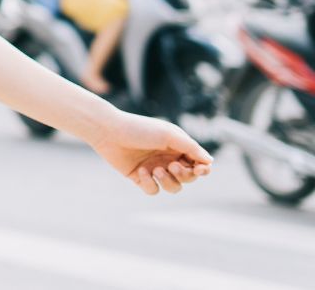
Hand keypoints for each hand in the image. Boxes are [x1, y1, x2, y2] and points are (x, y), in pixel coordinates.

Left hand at [85, 111, 212, 194]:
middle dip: (185, 175)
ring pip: (174, 187)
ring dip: (169, 182)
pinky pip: (153, 190)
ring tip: (156, 170)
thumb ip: (191, 148)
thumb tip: (210, 161)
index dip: (203, 170)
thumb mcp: (169, 135)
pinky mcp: (140, 177)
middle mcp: (168, 159)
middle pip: (188, 178)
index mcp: (177, 147)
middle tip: (173, 165)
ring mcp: (154, 169)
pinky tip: (141, 171)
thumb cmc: (140, 129)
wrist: (108, 131)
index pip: (198, 163)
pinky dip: (149, 183)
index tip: (201, 170)